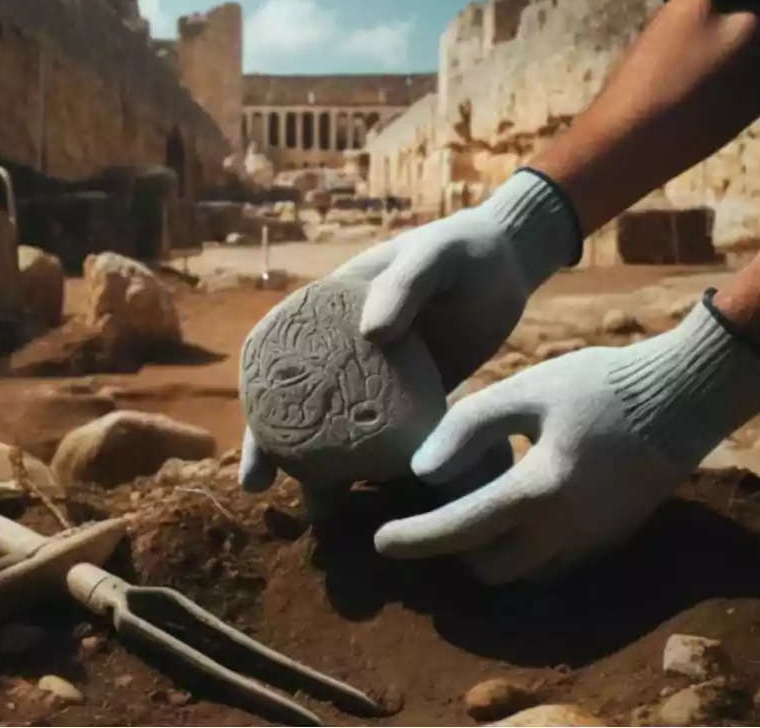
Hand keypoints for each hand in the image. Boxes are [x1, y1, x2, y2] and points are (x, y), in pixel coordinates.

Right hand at [240, 169, 581, 494]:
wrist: (509, 265)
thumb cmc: (462, 250)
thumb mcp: (434, 257)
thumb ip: (404, 285)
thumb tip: (371, 332)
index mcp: (331, 313)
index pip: (277, 359)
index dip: (257, 400)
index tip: (249, 435)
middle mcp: (345, 351)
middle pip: (300, 404)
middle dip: (278, 448)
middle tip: (259, 488)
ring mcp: (378, 381)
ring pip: (342, 430)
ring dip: (328, 467)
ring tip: (322, 510)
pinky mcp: (415, 401)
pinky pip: (390, 439)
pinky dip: (380, 467)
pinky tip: (378, 500)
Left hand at [373, 297, 759, 584]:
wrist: (685, 396)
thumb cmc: (601, 384)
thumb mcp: (528, 390)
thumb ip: (469, 428)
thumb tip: (420, 471)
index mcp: (542, 490)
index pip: (462, 528)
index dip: (416, 537)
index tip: (379, 541)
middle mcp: (568, 530)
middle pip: (490, 569)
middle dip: (454, 551)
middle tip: (433, 516)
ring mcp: (594, 541)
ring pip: (524, 575)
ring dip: (490, 554)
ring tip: (471, 511)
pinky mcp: (611, 539)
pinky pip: (553, 564)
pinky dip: (524, 550)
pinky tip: (514, 510)